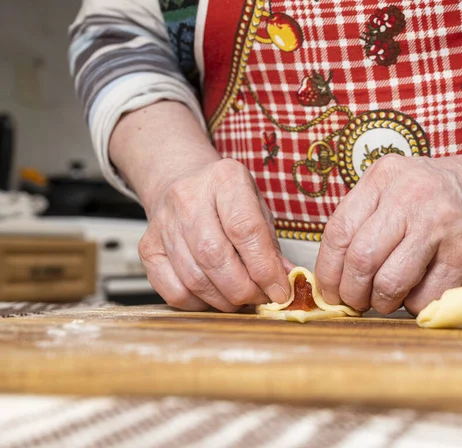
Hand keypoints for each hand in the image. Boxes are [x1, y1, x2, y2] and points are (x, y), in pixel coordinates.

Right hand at [138, 159, 291, 310]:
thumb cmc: (226, 200)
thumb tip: (286, 281)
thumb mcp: (257, 208)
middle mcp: (188, 198)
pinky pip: (174, 291)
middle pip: (215, 257)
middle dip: (244, 289)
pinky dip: (199, 304)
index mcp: (224, 179)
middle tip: (261, 298)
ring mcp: (163, 223)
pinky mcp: (147, 249)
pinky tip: (215, 297)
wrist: (182, 184)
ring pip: (195, 279)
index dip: (265, 268)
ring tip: (242, 299)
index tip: (280, 291)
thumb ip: (271, 245)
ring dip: (225, 300)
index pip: (246, 230)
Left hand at [315, 103, 461, 315]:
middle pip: (360, 259)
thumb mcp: (396, 186)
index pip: (338, 231)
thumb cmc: (439, 194)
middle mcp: (410, 196)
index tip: (328, 291)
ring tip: (386, 298)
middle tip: (355, 301)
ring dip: (381, 302)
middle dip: (351, 293)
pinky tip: (418, 292)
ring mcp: (440, 225)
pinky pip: (423, 298)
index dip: (327, 271)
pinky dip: (413, 305)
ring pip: (389, 283)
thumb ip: (364, 217)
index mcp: (384, 176)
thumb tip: (331, 274)